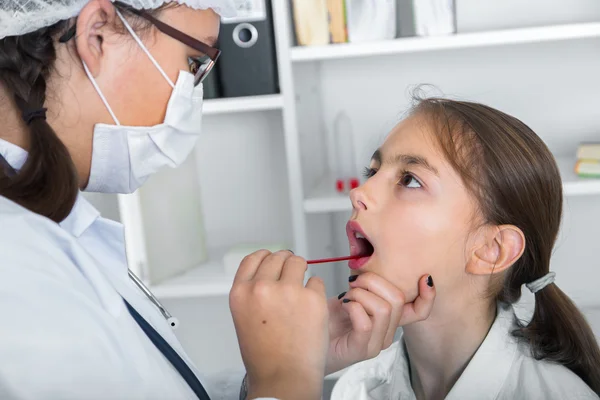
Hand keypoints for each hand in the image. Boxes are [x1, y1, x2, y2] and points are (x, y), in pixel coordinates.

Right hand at [229, 250, 327, 399]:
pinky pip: (316, 281)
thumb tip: (268, 274)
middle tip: (293, 274)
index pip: (253, 258)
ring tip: (303, 290)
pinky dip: (316, 291)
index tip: (273, 260)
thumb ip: (252, 293)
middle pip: (277, 257)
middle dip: (286, 263)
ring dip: (302, 271)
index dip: (266, 256)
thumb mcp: (244, 317)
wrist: (283, 377)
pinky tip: (311, 308)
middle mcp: (261, 287)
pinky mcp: (312, 298)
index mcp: (240, 292)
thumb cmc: (265, 356)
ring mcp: (288, 291)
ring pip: (298, 262)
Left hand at [325, 273, 435, 374]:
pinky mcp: (359, 350)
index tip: (424, 278)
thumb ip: (366, 286)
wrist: (306, 339)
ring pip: (384, 309)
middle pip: (399, 299)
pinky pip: (365, 323)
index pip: (420, 312)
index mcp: (389, 319)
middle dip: (374, 281)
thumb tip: (371, 270)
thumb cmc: (328, 319)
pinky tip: (343, 306)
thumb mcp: (350, 296)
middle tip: (354, 283)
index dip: (428, 296)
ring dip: (360, 294)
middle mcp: (387, 333)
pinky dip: (353, 307)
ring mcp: (375, 344)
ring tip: (346, 296)